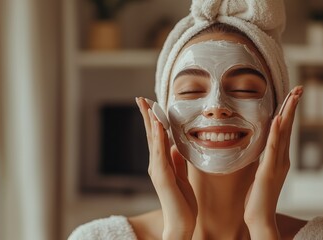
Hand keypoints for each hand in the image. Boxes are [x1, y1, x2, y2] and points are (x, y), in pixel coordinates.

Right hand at [136, 97, 197, 239]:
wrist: (182, 223)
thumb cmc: (182, 202)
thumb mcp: (181, 175)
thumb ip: (176, 161)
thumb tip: (175, 146)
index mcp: (161, 163)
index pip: (156, 137)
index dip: (153, 120)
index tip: (150, 104)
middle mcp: (156, 164)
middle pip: (150, 135)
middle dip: (146, 115)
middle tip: (140, 98)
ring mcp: (157, 170)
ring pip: (153, 141)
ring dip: (151, 122)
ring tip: (148, 106)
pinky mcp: (163, 177)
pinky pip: (160, 154)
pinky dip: (158, 139)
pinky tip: (158, 126)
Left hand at [244, 86, 302, 239]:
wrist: (259, 217)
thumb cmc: (258, 197)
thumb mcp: (261, 172)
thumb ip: (263, 159)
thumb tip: (259, 146)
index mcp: (279, 158)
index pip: (284, 130)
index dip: (287, 112)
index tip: (290, 95)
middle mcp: (282, 158)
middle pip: (288, 128)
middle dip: (292, 107)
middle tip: (298, 88)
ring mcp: (277, 164)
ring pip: (283, 134)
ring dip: (288, 113)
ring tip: (293, 96)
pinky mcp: (269, 171)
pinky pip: (273, 148)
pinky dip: (276, 133)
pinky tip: (278, 119)